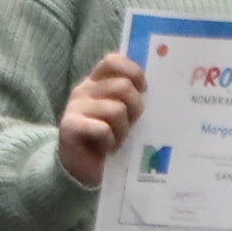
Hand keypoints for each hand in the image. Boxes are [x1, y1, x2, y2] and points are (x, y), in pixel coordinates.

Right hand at [55, 54, 146, 188]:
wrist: (82, 169)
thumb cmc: (110, 139)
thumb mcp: (125, 114)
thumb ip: (134, 96)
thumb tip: (161, 85)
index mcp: (97, 82)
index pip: (113, 61)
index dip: (133, 73)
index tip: (144, 90)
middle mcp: (84, 90)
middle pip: (123, 87)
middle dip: (135, 109)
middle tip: (129, 126)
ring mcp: (74, 107)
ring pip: (116, 110)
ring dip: (123, 130)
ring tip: (117, 140)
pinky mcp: (69, 126)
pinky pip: (102, 129)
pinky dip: (110, 141)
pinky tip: (106, 147)